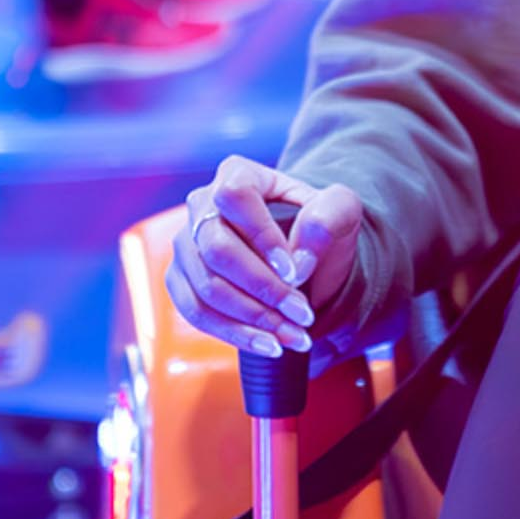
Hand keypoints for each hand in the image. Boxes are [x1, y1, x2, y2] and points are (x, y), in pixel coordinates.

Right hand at [167, 155, 362, 355]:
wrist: (302, 258)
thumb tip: (300, 256)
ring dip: (252, 318)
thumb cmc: (317, 227)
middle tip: (302, 314)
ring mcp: (185, 245)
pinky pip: (196, 313)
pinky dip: (234, 333)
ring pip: (206, 288)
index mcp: (238, 174)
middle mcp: (201, 206)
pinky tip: (268, 345)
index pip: (236, 197)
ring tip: (293, 336)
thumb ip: (331, 216)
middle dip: (263, 289)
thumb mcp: (340, 211)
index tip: (295, 271)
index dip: (261, 235)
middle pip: (217, 250)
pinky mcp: (179, 280)